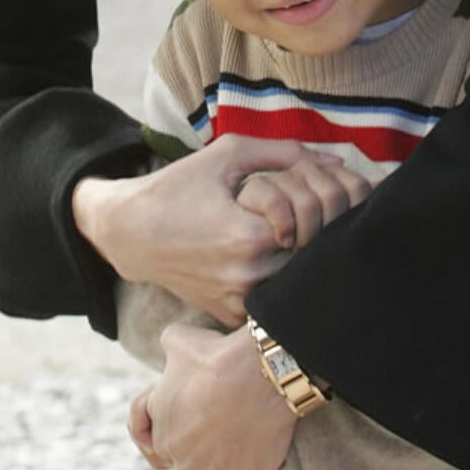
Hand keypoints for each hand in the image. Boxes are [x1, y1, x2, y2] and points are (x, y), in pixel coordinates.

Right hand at [74, 135, 350, 324]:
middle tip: (286, 211)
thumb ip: (288, 153)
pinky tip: (254, 255)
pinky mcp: (230, 316)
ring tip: (270, 232)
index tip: (289, 190)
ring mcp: (238, 302)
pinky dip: (274, 277)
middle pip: (309, 252)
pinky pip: (272, 299)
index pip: (314, 220)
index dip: (310, 198)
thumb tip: (339, 164)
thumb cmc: (179, 186)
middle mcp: (247, 277)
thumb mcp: (229, 155)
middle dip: (308, 226)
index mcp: (248, 237)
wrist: (130, 231)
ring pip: (294, 279)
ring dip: (293, 254)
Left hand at [133, 323, 295, 469]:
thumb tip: (169, 350)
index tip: (196, 416)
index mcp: (162, 434)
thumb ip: (167, 347)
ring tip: (243, 443)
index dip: (176, 425)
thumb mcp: (179, 340)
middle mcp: (181, 464)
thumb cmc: (219, 357)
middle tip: (223, 426)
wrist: (264, 374)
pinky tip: (262, 462)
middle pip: (188, 464)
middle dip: (200, 449)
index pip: (158, 442)